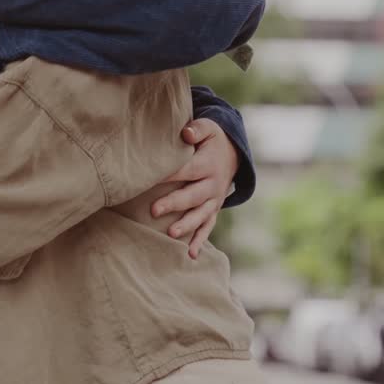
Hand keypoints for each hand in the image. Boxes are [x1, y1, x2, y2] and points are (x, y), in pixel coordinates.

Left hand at [151, 119, 238, 258]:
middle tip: (154, 210)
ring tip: (171, 234)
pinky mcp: (214, 209)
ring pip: (200, 215)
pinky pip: (208, 226)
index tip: (150, 180)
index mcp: (208, 164)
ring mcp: (214, 199)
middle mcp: (213, 184)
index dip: (169, 175)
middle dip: (174, 203)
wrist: (233, 154)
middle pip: (192, 195)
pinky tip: (190, 254)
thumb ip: (197, 129)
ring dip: (187, 225)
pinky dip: (200, 240)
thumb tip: (186, 134)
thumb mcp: (209, 128)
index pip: (187, 170)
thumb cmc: (212, 140)